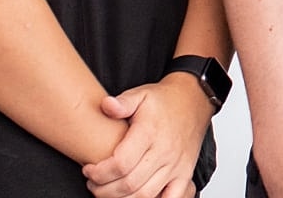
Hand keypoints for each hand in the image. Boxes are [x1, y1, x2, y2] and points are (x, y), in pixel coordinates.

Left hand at [81, 77, 213, 197]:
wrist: (193, 101)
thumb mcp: (141, 94)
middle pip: (129, 183)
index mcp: (150, 132)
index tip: (88, 170)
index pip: (121, 163)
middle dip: (104, 189)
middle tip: (93, 183)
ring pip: (145, 195)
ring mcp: (176, 166)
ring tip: (107, 191)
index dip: (100, 172)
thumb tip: (106, 105)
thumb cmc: (163, 101)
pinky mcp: (185, 174)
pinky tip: (136, 197)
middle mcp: (165, 152)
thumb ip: (122, 102)